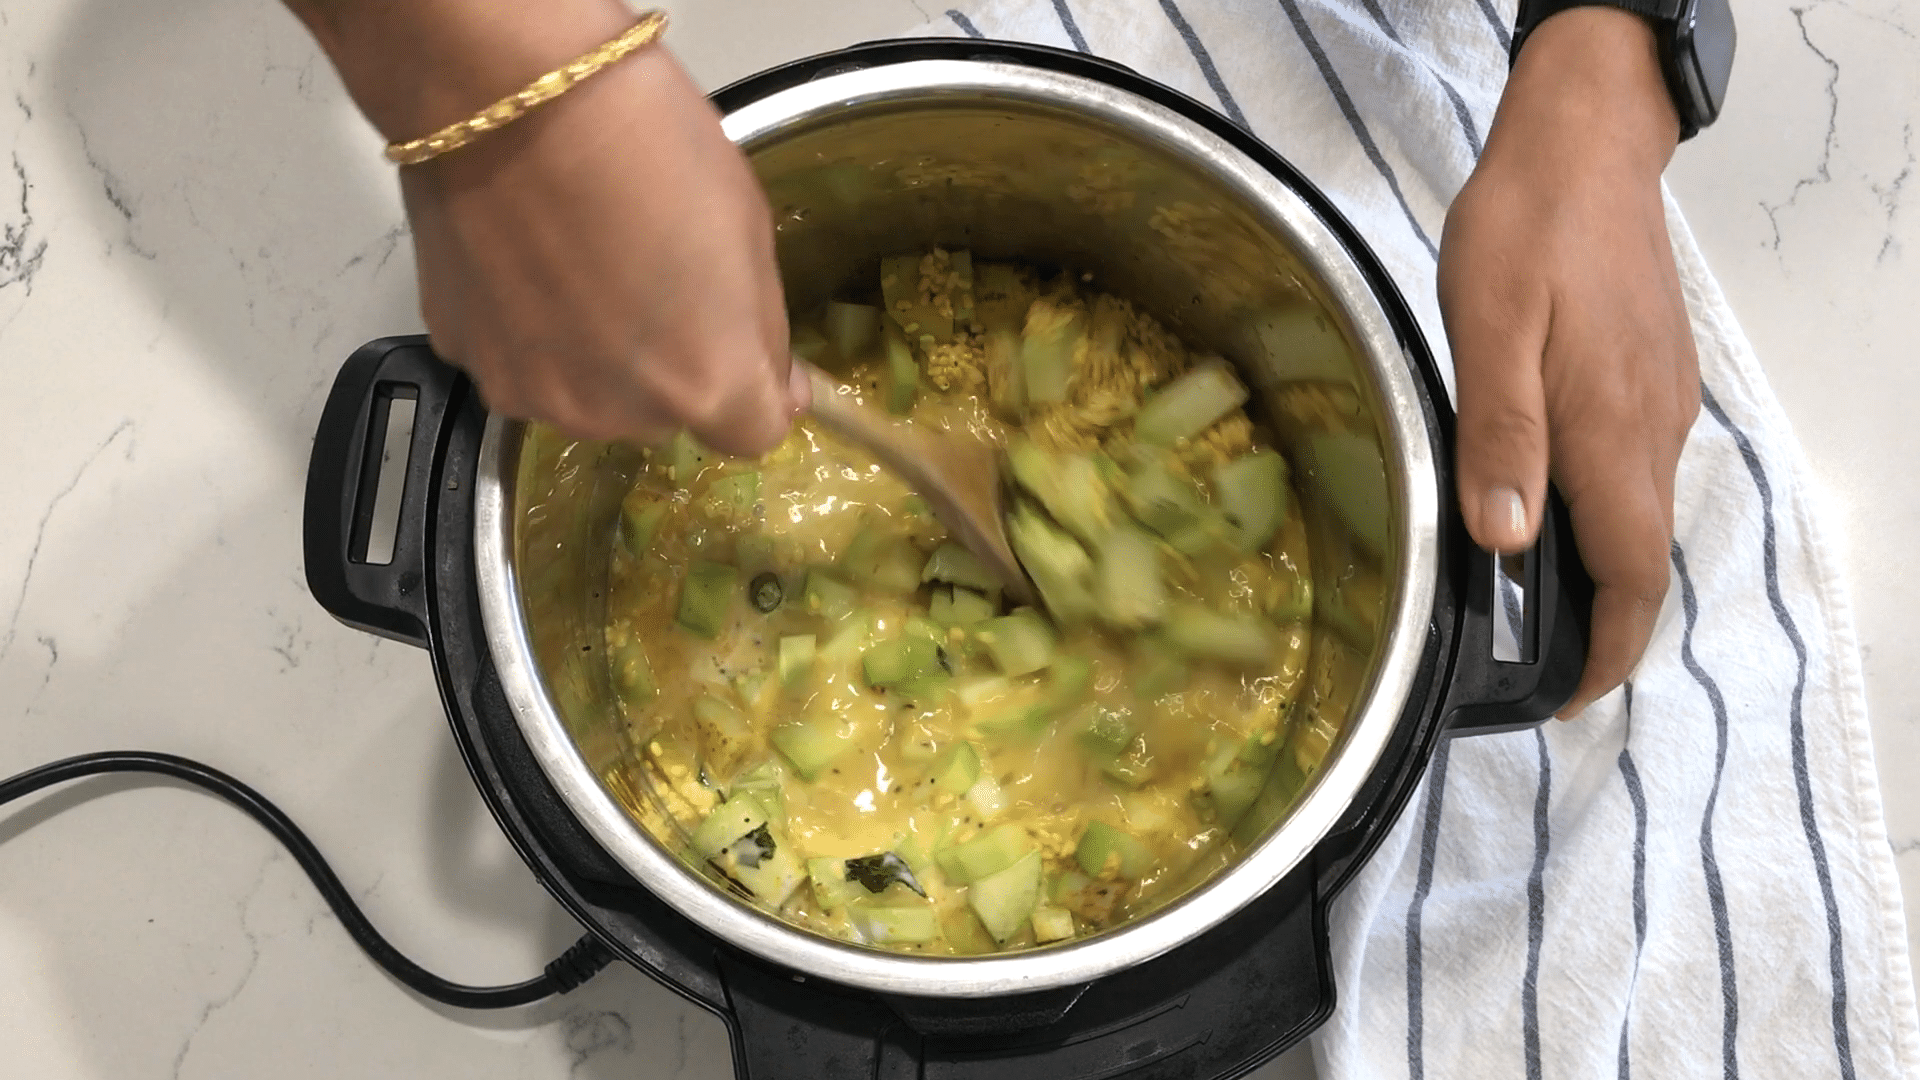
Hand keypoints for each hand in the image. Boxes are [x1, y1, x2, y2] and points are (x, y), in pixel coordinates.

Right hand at [291, 0, 806, 454]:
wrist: (511, 97)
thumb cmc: (647, 144)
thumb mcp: (749, 233)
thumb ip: (760, 332)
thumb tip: (776, 386)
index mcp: (710, 384)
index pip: (751, 434)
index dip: (753, 389)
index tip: (739, 343)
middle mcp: (623, 415)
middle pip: (663, 416)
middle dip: (666, 366)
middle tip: (647, 277)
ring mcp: (539, 396)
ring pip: (589, 397)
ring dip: (593, 356)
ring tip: (579, 266)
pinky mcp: (469, 362)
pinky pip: (522, 365)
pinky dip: (529, 334)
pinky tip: (526, 264)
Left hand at [1438, 8, 1699, 716]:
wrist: (1585, 143)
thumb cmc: (1529, 230)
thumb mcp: (1488, 332)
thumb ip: (1499, 438)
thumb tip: (1501, 537)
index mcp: (1609, 433)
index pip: (1628, 577)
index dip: (1603, 652)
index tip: (1567, 696)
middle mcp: (1651, 429)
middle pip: (1639, 558)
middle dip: (1597, 623)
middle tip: (1533, 658)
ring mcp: (1661, 400)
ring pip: (1637, 512)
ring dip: (1596, 565)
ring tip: (1526, 591)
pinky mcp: (1654, 374)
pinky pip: (1634, 464)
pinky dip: (1600, 506)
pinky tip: (1544, 495)